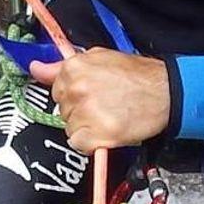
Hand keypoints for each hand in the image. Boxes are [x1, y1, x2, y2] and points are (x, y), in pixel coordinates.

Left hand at [29, 50, 170, 153]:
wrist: (168, 93)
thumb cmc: (138, 76)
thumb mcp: (101, 58)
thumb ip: (64, 66)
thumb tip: (35, 68)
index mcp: (74, 69)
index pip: (57, 90)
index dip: (76, 94)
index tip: (93, 93)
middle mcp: (76, 90)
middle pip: (63, 110)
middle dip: (81, 110)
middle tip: (106, 104)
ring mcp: (86, 113)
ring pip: (71, 128)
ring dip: (88, 127)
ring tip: (111, 116)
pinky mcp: (96, 135)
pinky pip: (79, 144)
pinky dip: (92, 142)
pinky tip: (109, 130)